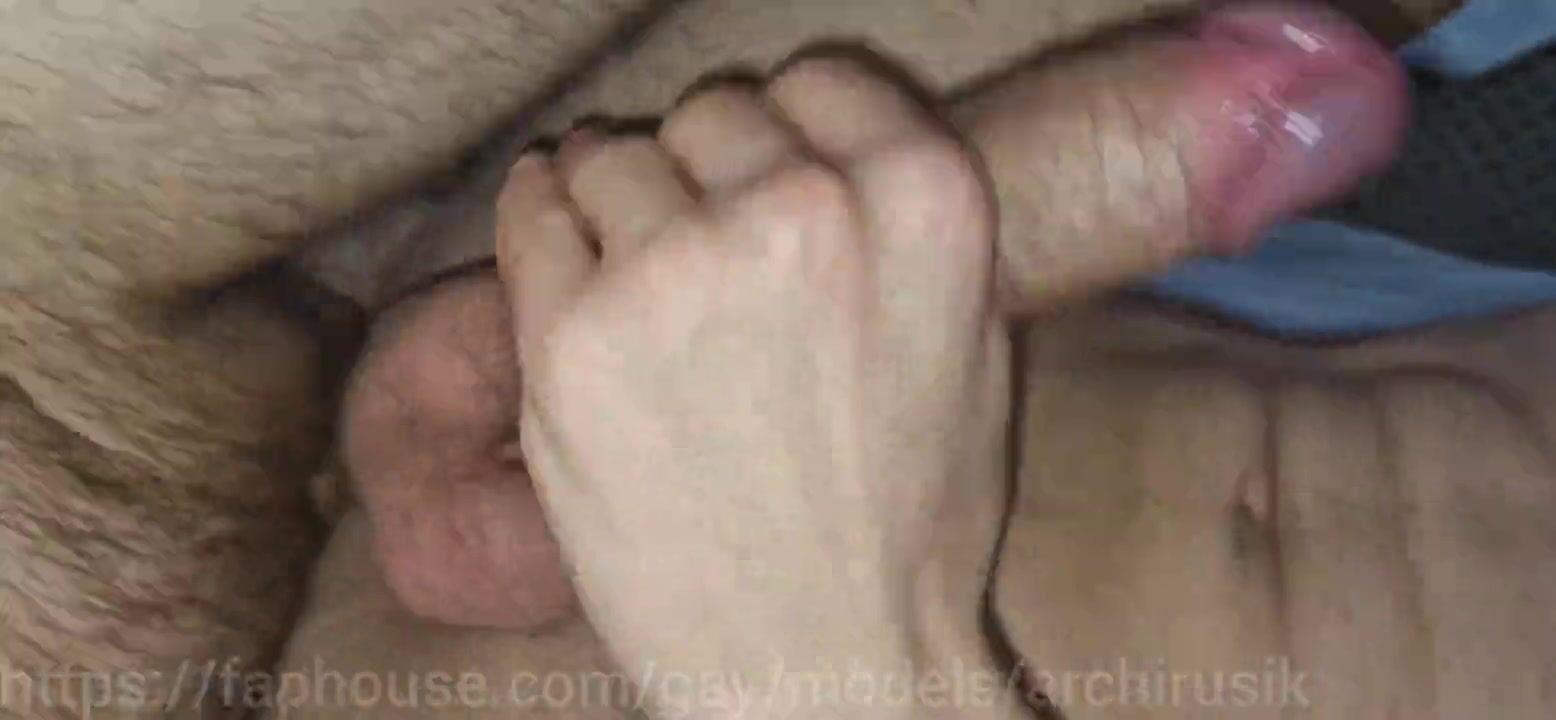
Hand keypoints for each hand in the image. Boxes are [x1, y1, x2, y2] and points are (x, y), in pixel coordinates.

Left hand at [496, 57, 1014, 718]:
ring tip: (638, 280)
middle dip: (703, 173)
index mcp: (923, 200)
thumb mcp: (971, 343)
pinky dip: (541, 218)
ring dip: (618, 201)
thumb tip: (811, 141)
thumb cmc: (910, 520)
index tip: (764, 178)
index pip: (819, 78)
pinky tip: (565, 258)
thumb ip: (899, 222)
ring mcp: (679, 271)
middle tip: (704, 253)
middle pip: (711, 111)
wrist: (828, 660)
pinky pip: (531, 206)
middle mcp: (804, 212)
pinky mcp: (574, 335)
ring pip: (614, 152)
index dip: (785, 132)